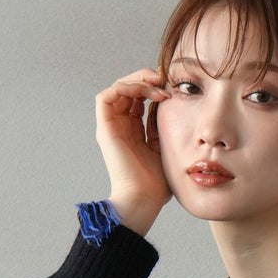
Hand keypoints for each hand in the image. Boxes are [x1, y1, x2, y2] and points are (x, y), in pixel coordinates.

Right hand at [95, 67, 173, 229]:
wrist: (144, 199)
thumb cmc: (157, 182)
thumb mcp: (166, 146)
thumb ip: (163, 125)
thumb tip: (170, 102)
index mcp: (134, 131)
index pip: (140, 98)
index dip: (154, 86)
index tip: (173, 88)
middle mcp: (120, 126)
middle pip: (128, 89)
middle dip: (146, 78)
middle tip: (165, 78)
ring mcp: (111, 127)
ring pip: (118, 88)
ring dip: (138, 80)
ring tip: (157, 85)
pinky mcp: (104, 129)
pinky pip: (106, 96)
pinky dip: (125, 87)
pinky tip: (145, 91)